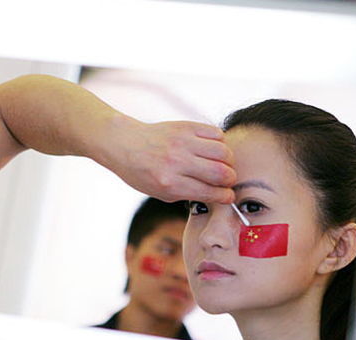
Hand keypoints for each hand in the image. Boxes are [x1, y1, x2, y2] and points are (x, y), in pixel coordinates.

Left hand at [100, 116, 236, 203]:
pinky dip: (220, 143)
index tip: (229, 196)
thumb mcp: (160, 192)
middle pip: (221, 172)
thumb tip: (218, 193)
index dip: (225, 196)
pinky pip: (216, 133)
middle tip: (228, 181)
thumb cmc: (142, 173)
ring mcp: (182, 142)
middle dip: (231, 180)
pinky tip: (213, 149)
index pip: (209, 192)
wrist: (125, 144)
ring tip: (223, 165)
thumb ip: (188, 194)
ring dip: (229, 161)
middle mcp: (177, 162)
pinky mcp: (185, 126)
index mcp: (170, 183)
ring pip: (223, 151)